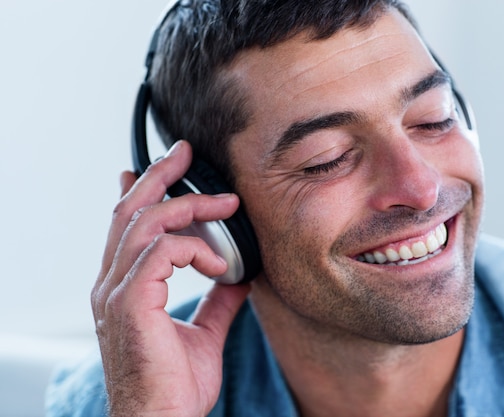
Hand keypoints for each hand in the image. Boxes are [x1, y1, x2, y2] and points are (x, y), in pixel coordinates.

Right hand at [91, 140, 250, 416]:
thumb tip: (239, 274)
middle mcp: (112, 284)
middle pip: (129, 211)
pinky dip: (196, 249)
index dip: (142, 191)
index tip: (166, 167)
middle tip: (186, 152)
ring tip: (226, 205)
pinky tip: (221, 264)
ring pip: (144, 222)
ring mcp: (117, 292)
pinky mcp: (132, 303)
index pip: (127, 227)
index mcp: (125, 289)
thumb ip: (218, 301)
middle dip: (159, 175)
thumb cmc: (175, 388)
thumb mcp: (204, 333)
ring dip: (190, 206)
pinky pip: (162, 251)